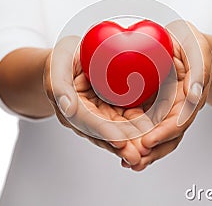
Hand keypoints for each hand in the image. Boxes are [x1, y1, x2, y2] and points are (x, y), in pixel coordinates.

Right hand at [43, 36, 152, 165]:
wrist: (73, 57)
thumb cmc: (64, 58)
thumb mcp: (58, 64)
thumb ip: (60, 86)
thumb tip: (69, 109)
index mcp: (70, 106)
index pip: (87, 121)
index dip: (103, 131)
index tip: (119, 141)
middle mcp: (86, 115)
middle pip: (105, 132)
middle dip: (122, 145)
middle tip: (138, 155)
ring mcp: (100, 112)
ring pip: (118, 129)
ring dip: (132, 141)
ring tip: (147, 151)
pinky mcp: (113, 107)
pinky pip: (127, 118)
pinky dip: (139, 127)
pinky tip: (153, 133)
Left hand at [123, 20, 211, 170]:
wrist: (184, 47)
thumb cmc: (191, 46)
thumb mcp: (197, 50)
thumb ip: (198, 70)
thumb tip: (193, 95)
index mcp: (189, 98)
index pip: (179, 120)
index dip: (164, 133)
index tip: (148, 141)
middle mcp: (177, 109)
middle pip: (167, 136)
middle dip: (151, 150)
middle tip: (134, 160)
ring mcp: (165, 110)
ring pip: (155, 135)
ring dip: (143, 151)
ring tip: (126, 161)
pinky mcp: (151, 108)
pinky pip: (143, 125)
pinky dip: (133, 138)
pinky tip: (120, 149)